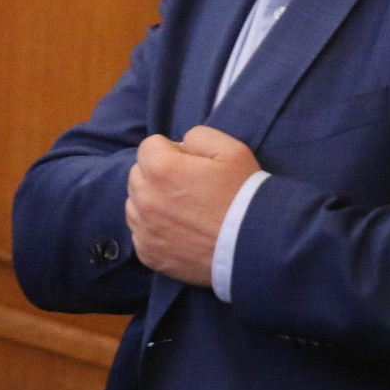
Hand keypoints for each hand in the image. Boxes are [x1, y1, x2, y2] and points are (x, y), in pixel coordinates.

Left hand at [125, 125, 260, 287]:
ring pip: (134, 203)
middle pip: (138, 174)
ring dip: (151, 201)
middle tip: (187, 187)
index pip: (148, 147)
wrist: (255, 246)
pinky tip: (178, 231)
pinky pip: (139, 232)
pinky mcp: (148, 253)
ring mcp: (144, 229)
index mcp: (160, 169)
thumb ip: (198, 136)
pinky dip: (153, 229)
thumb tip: (178, 145)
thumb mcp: (231, 150)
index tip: (190, 164)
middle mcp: (144, 198)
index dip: (171, 151)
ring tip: (182, 210)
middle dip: (157, 174)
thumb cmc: (244, 195)